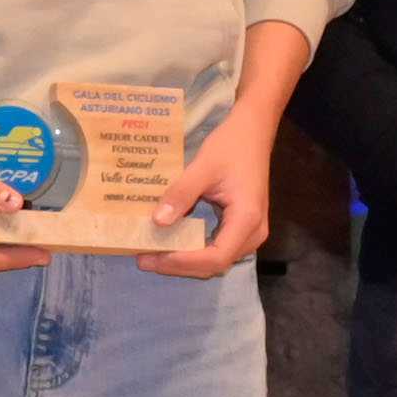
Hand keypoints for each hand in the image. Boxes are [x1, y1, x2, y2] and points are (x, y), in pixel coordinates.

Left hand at [139, 111, 276, 277]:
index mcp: (247, 219)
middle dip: (178, 264)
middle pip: (215, 264)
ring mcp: (249, 233)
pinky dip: (193, 250)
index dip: (183, 262)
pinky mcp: (242, 228)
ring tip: (152, 253)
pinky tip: (170, 243)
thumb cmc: (231, 146)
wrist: (252, 132)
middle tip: (143, 258)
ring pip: (215, 260)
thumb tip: (158, 222)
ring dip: (185, 260)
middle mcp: (252, 233)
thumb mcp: (203, 166)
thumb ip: (181, 194)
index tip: (153, 256)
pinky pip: (217, 248)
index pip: (215, 257)